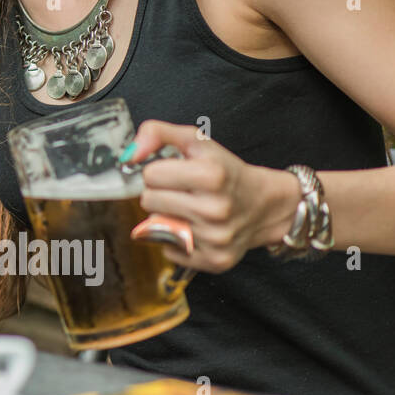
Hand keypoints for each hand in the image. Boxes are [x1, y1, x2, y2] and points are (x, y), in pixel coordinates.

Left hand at [125, 120, 287, 273]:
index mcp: (212, 176)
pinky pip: (168, 250)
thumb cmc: (226, 172)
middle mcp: (215, 209)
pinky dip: (176, 240)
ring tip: (189, 209)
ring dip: (166, 216)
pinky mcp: (213, 261)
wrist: (265, 205)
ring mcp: (215, 239)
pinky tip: (196, 228)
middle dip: (161, 193)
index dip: (160, 171)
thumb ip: (158, 134)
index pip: (150, 175)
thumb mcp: (197, 141)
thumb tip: (129, 154)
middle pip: (148, 201)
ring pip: (155, 226)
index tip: (176, 172)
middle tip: (183, 191)